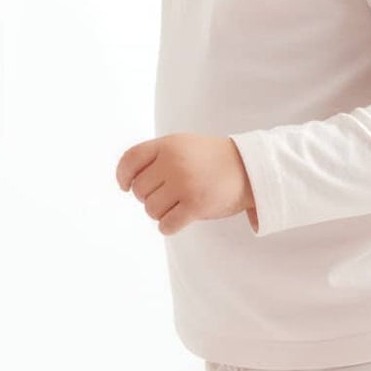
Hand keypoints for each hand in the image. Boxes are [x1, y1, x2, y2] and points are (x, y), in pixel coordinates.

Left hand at [115, 133, 256, 235]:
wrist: (248, 168)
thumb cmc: (210, 159)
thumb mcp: (181, 145)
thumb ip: (156, 156)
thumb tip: (128, 179)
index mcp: (167, 145)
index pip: (130, 160)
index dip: (122, 176)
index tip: (125, 186)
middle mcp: (173, 162)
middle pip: (139, 190)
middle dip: (147, 197)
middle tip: (166, 195)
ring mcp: (184, 184)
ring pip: (151, 209)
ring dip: (159, 212)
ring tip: (175, 206)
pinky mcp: (196, 205)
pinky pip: (166, 225)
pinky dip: (168, 226)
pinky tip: (178, 219)